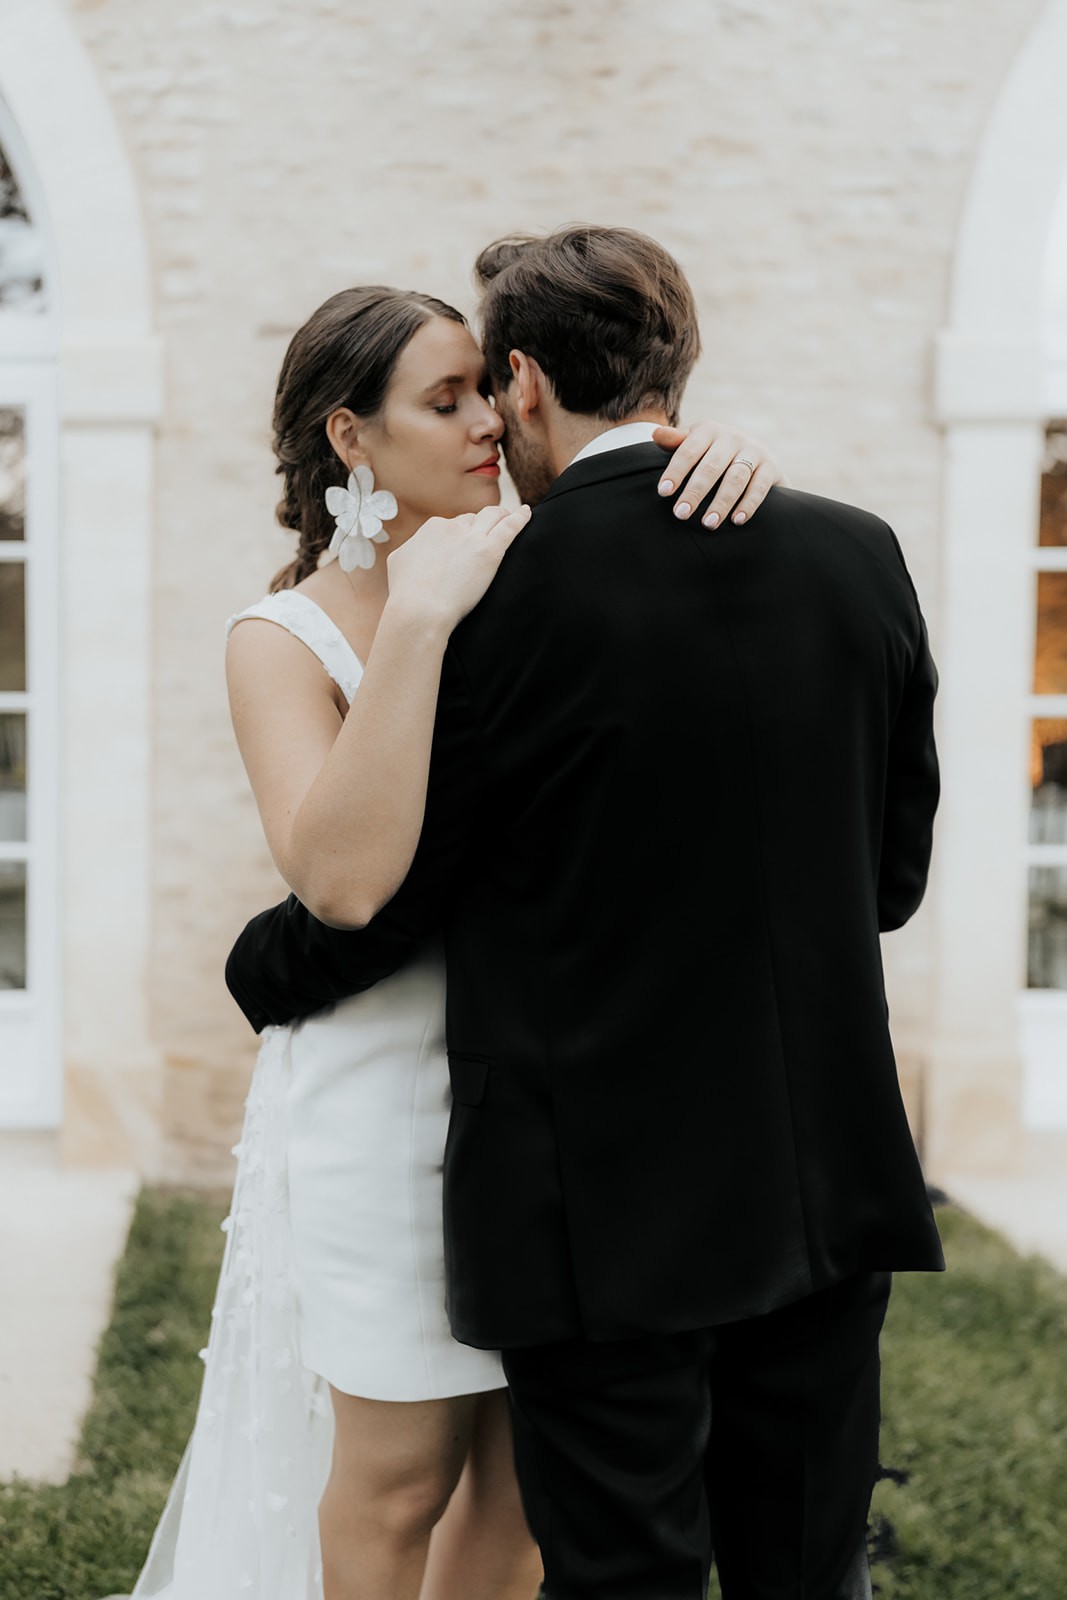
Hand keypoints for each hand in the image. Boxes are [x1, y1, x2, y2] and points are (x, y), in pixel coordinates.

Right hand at [385, 502, 531, 629]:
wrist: (420, 609)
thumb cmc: (406, 593)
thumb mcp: (398, 562)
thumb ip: (410, 549)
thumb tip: (413, 549)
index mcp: (432, 528)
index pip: (454, 524)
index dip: (462, 534)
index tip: (468, 542)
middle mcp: (453, 527)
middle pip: (474, 520)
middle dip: (482, 524)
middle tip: (492, 530)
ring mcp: (472, 538)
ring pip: (493, 516)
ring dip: (503, 515)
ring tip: (512, 516)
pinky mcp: (490, 551)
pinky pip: (510, 527)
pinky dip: (520, 517)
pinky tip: (527, 513)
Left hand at [651, 421, 788, 528]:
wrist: (758, 456)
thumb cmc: (715, 453)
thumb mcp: (696, 445)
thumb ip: (677, 443)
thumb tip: (655, 434)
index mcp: (709, 430)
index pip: (689, 450)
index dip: (676, 471)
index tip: (663, 492)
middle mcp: (732, 437)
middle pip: (712, 466)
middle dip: (695, 491)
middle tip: (681, 514)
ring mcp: (754, 450)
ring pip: (736, 478)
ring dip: (722, 502)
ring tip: (708, 524)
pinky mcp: (771, 466)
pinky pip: (759, 486)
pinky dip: (748, 504)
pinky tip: (736, 521)